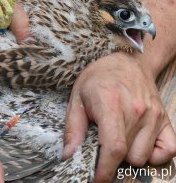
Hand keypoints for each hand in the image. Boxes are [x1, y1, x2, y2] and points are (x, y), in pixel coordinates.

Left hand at [63, 53, 175, 181]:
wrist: (124, 62)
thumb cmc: (98, 79)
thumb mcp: (77, 99)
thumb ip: (73, 129)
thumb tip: (69, 156)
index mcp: (111, 105)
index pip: (113, 147)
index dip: (104, 170)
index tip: (96, 180)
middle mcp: (136, 111)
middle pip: (127, 156)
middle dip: (111, 160)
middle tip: (101, 146)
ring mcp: (153, 115)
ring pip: (143, 157)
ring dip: (128, 156)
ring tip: (118, 139)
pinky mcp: (164, 118)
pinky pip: (168, 151)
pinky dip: (154, 155)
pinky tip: (138, 144)